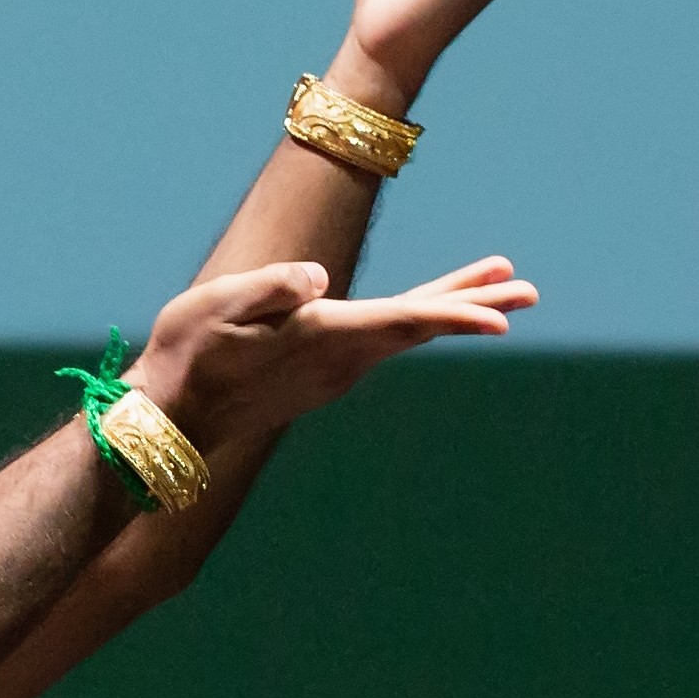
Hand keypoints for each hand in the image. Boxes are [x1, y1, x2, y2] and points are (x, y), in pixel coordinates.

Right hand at [129, 255, 535, 450]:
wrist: (169, 420)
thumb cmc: (187, 356)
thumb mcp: (217, 307)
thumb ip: (269, 288)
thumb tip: (317, 277)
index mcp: (323, 336)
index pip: (403, 320)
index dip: (457, 315)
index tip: (504, 318)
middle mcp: (341, 359)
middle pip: (421, 326)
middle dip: (476, 304)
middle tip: (528, 290)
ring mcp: (336, 371)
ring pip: (408, 333)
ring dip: (453, 306)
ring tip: (499, 285)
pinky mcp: (324, 373)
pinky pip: (386, 342)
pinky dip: (419, 320)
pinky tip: (429, 311)